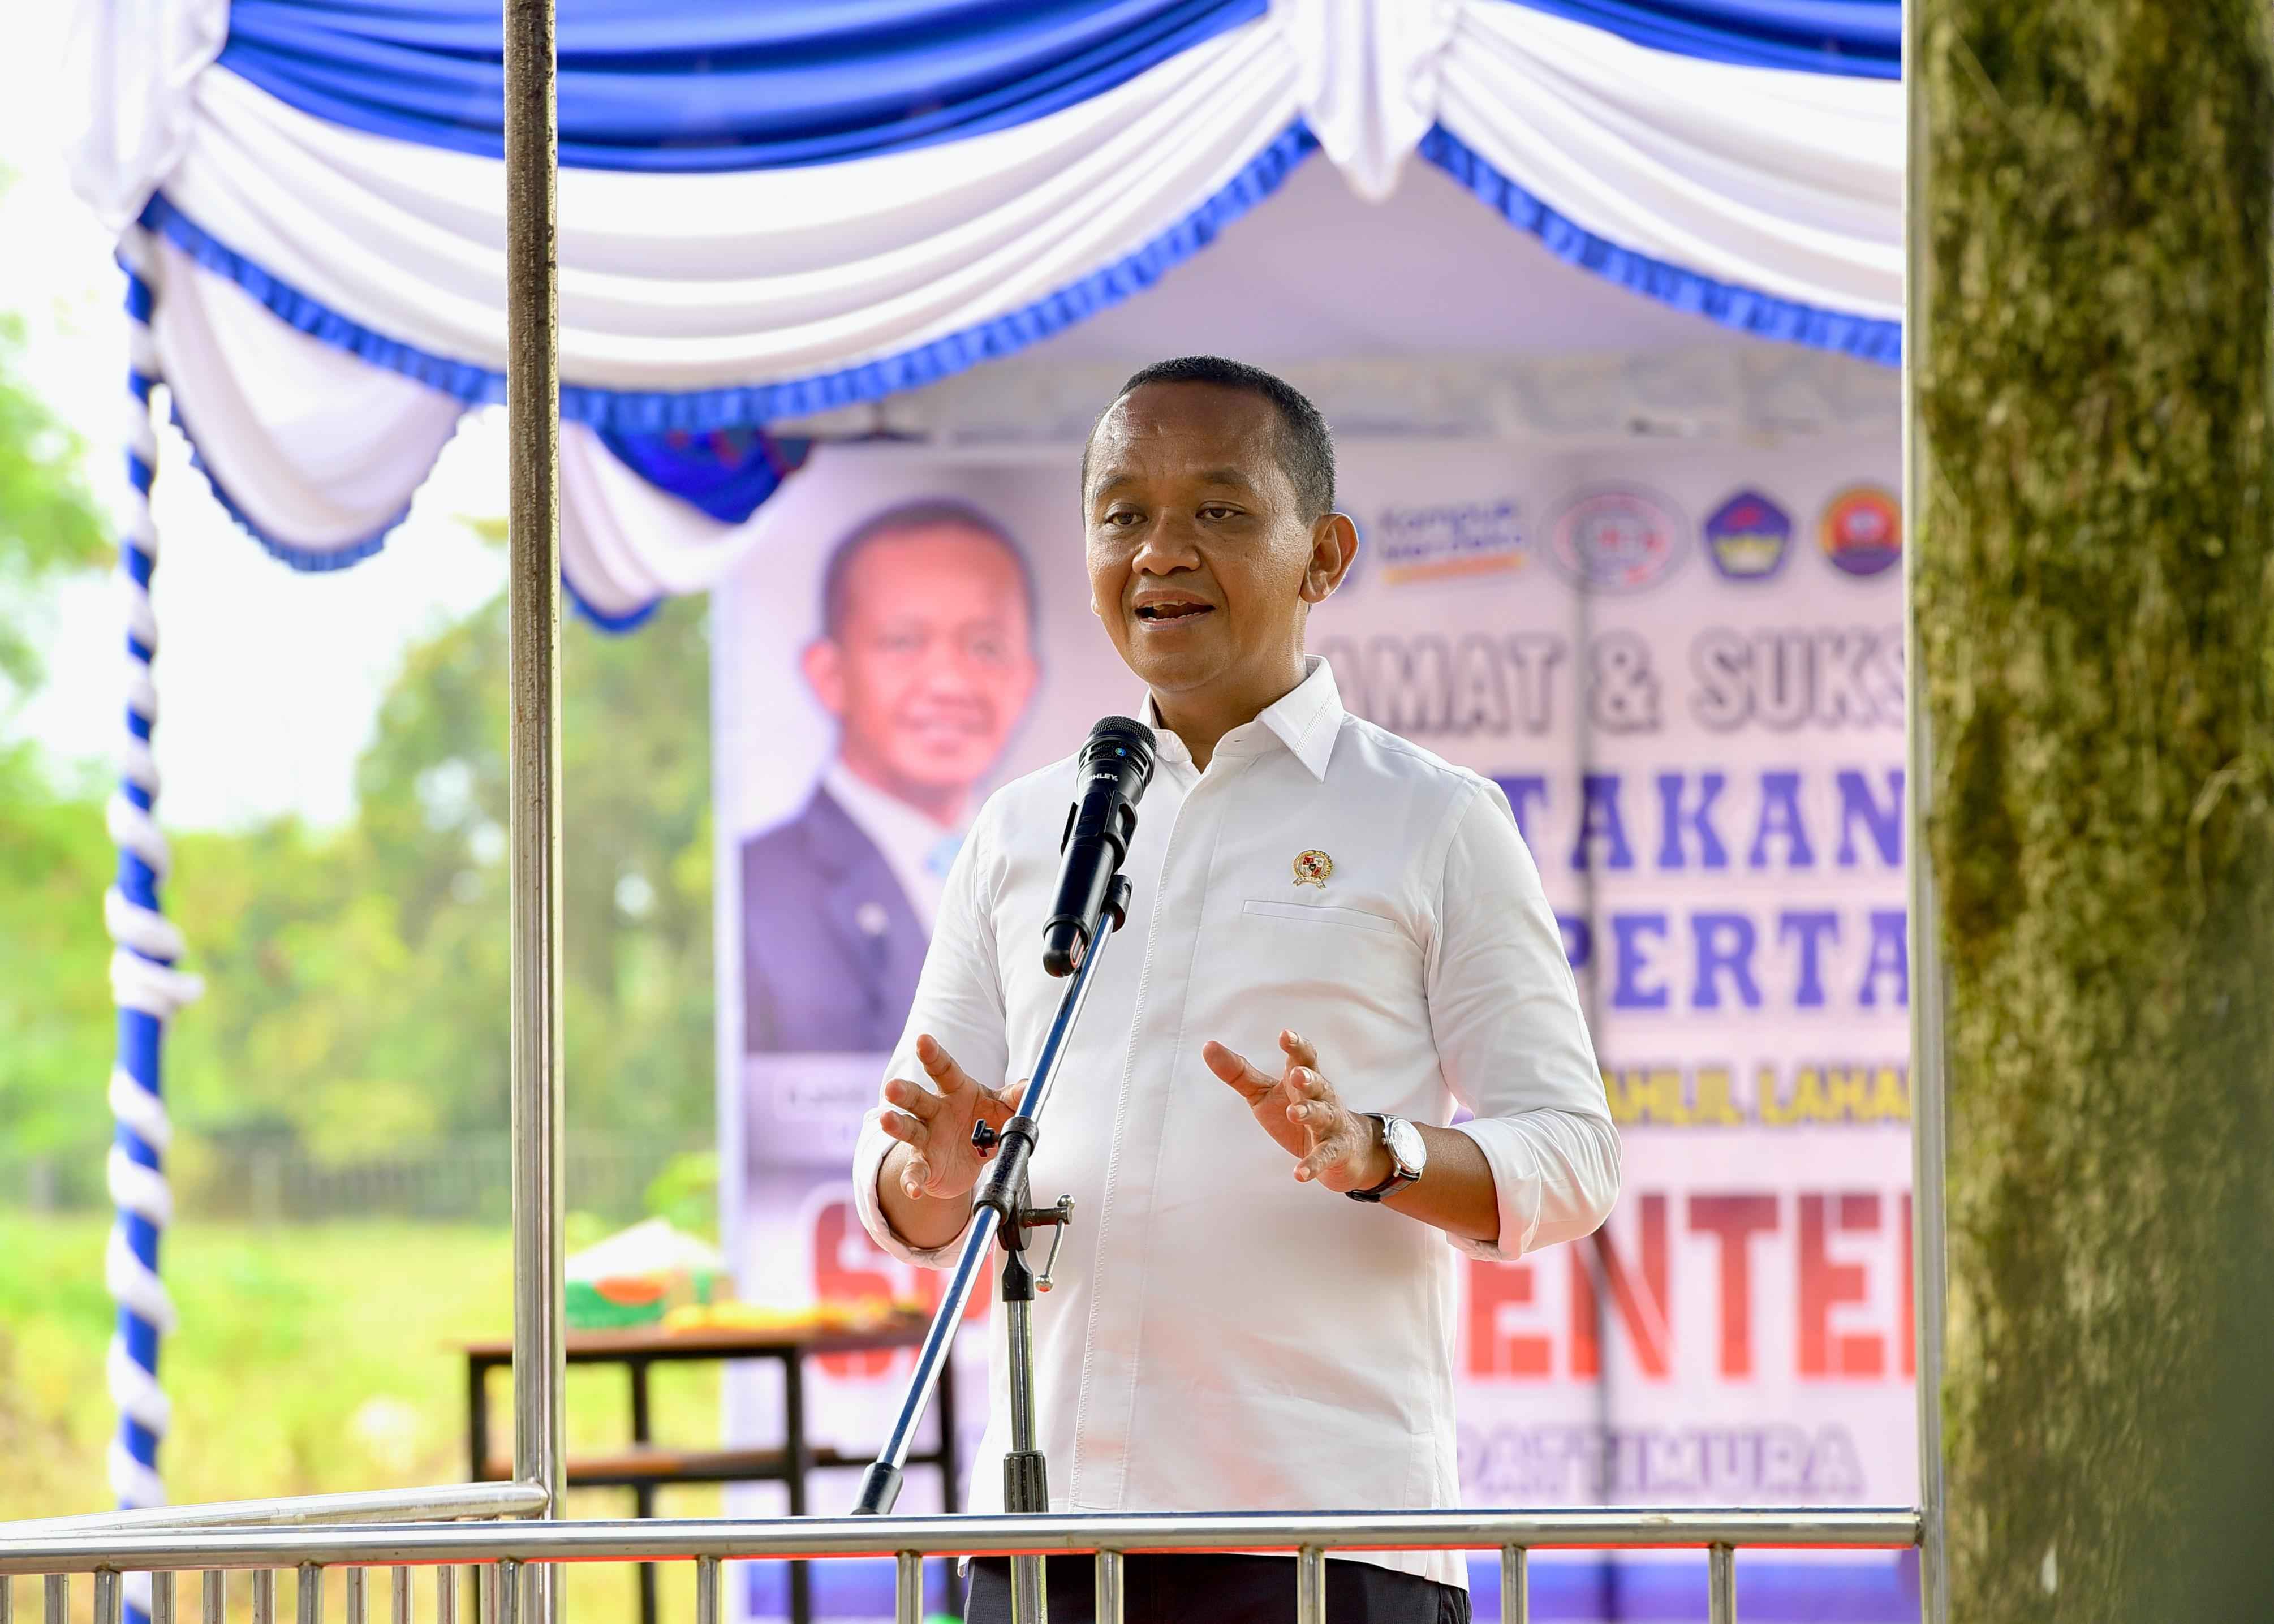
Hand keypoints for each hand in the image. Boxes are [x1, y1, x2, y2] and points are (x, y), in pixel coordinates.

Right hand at [878, 1035, 1017, 1202]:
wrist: (970, 1160)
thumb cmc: (983, 1123)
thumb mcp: (1002, 1109)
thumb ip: (1014, 1098)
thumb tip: (1029, 1088)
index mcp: (955, 1091)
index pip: (943, 1070)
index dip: (933, 1055)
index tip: (922, 1040)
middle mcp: (935, 1111)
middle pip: (917, 1098)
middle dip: (904, 1092)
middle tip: (892, 1087)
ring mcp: (926, 1138)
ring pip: (909, 1129)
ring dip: (897, 1126)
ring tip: (887, 1120)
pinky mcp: (924, 1164)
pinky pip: (916, 1171)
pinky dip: (912, 1180)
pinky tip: (912, 1188)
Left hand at [1203, 1030, 1392, 1194]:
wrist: (1344, 1149)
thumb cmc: (1297, 1111)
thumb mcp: (1264, 1092)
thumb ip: (1238, 1072)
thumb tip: (1207, 1046)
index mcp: (1303, 1079)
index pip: (1303, 1057)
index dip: (1296, 1046)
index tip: (1285, 1035)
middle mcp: (1321, 1097)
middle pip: (1317, 1083)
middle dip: (1308, 1079)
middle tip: (1297, 1075)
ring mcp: (1331, 1123)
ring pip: (1323, 1115)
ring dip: (1310, 1113)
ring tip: (1295, 1114)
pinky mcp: (1336, 1150)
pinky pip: (1325, 1156)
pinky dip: (1313, 1165)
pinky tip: (1299, 1174)